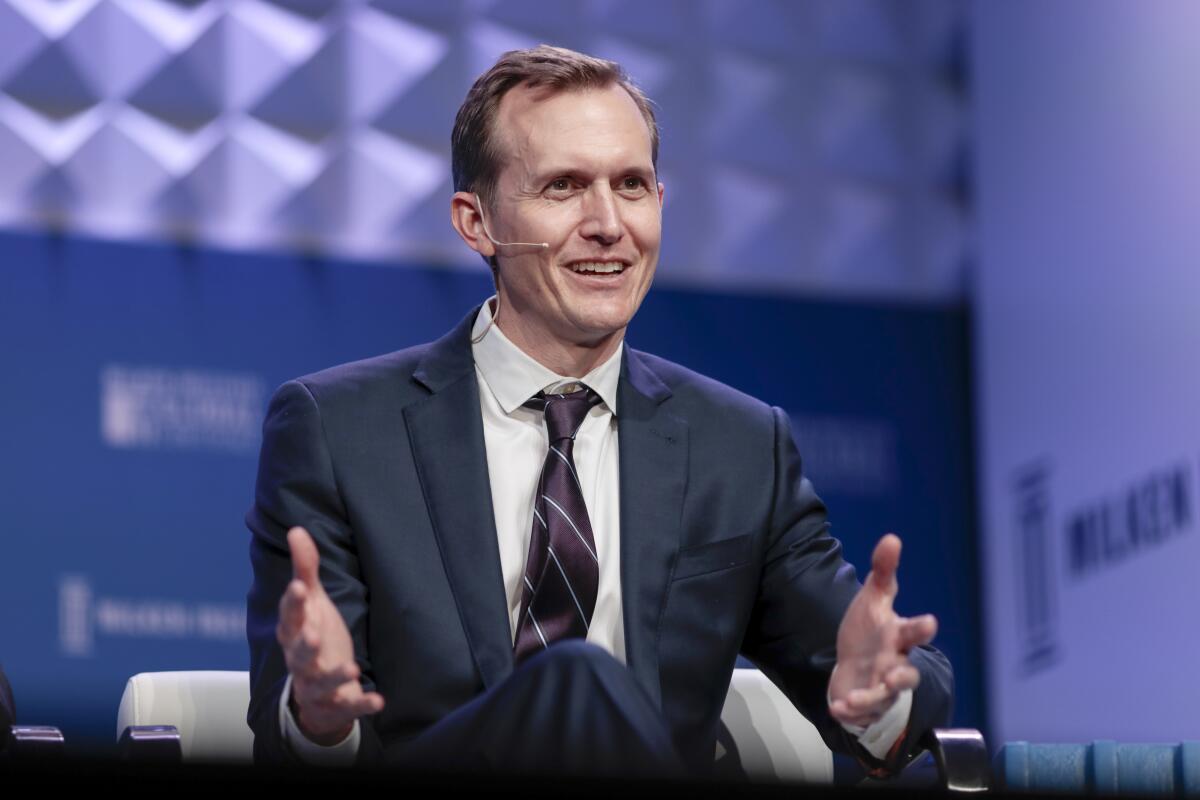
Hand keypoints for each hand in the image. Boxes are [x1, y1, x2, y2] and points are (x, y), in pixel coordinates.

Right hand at [277, 526, 384, 744]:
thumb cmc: (313, 637)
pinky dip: (361, 705)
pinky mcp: (336, 704)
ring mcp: (316, 684)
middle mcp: (301, 660)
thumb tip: (296, 529)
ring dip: (334, 677)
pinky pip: (347, 706)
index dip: (293, 603)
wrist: (317, 691)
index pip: (290, 616)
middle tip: (312, 635)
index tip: (299, 586)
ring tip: (352, 669)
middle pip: (298, 653)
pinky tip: (378, 700)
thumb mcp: (312, 603)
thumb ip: (305, 569)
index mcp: (295, 632)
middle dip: (304, 645)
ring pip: (320, 683)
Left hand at [828, 534, 936, 728]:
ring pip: (883, 698)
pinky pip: (860, 712)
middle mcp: (895, 665)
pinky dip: (849, 712)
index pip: (915, 633)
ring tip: (853, 699)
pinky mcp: (865, 705)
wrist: (856, 665)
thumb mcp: (874, 599)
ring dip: (870, 699)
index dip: (922, 628)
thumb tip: (891, 538)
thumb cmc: (870, 630)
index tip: (928, 622)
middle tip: (896, 677)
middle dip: (903, 676)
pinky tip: (836, 708)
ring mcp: (882, 688)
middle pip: (907, 674)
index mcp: (898, 637)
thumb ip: (883, 571)